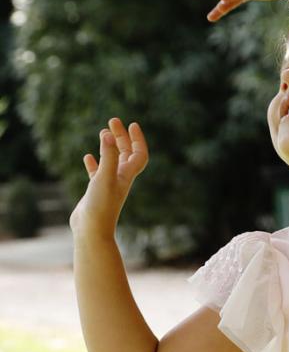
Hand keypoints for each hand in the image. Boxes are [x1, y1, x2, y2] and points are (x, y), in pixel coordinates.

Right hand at [70, 117, 148, 239]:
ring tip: (102, 132)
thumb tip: (108, 134)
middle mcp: (119, 180)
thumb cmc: (100, 206)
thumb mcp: (104, 177)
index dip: (137, 139)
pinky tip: (87, 157)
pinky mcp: (95, 192)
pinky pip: (97, 174)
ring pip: (111, 162)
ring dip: (109, 147)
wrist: (92, 231)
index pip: (138, 154)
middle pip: (125, 154)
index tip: (131, 124)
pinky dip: (94, 163)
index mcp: (126, 176)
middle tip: (113, 120)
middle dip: (121, 137)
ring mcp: (107, 186)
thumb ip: (107, 156)